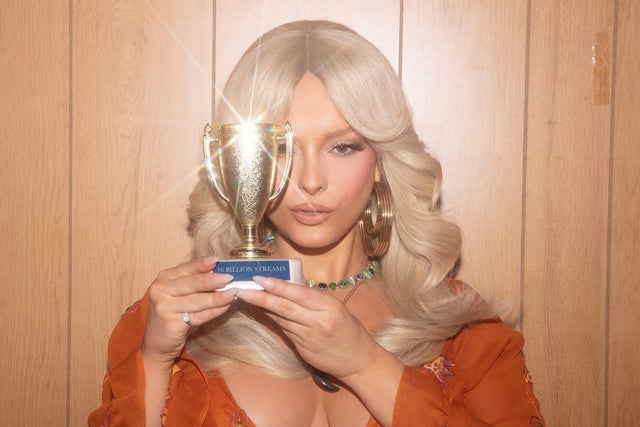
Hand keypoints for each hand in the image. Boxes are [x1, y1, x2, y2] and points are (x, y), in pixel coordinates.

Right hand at [142, 256, 237, 363]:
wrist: (157, 342)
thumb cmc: (174, 315)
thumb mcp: (180, 295)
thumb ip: (196, 284)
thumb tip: (221, 274)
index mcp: (164, 279)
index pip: (186, 268)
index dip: (201, 264)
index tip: (217, 260)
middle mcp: (161, 290)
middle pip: (191, 284)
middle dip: (211, 280)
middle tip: (229, 277)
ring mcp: (164, 307)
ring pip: (196, 300)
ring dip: (217, 297)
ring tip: (233, 293)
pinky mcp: (171, 324)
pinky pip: (198, 316)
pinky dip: (214, 311)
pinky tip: (225, 307)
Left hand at [235, 276, 380, 379]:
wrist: (357, 360)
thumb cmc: (348, 329)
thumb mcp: (335, 308)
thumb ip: (312, 298)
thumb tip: (288, 283)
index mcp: (329, 306)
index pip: (299, 293)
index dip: (278, 286)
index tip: (260, 278)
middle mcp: (319, 321)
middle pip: (285, 307)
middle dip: (261, 297)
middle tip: (242, 289)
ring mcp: (309, 337)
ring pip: (281, 319)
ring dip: (262, 307)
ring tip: (246, 297)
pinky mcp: (302, 349)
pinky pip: (284, 330)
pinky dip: (271, 319)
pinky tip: (260, 312)